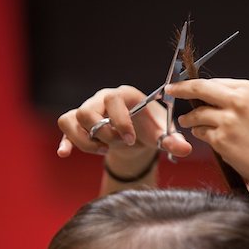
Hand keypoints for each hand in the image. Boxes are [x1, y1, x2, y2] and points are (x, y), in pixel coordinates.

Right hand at [57, 85, 191, 160]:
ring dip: (85, 140)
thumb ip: (173, 140)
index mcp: (125, 95)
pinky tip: (65, 154)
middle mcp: (103, 98)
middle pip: (88, 110)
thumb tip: (184, 149)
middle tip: (119, 144)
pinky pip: (64, 126)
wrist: (137, 134)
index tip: (131, 139)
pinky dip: (66, 141)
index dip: (120, 121)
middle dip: (103, 133)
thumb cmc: (149, 128)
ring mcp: (88, 109)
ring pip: (71, 119)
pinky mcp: (78, 123)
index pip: (114, 99)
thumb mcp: (162, 134)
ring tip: (103, 149)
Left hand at [165, 78, 248, 192]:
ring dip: (190, 119)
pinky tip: (205, 137)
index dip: (196, 83)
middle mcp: (238, 101)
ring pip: (197, 114)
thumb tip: (212, 100)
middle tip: (170, 89)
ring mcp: (228, 121)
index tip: (183, 84)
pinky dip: (200, 135)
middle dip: (181, 88)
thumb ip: (239, 102)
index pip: (214, 82)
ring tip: (186, 121)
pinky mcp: (222, 140)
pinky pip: (201, 134)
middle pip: (199, 89)